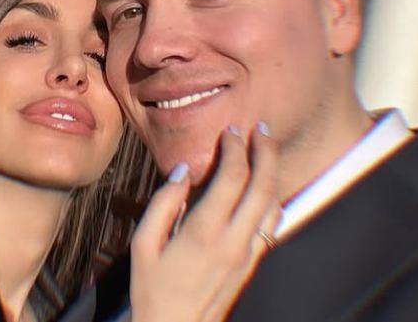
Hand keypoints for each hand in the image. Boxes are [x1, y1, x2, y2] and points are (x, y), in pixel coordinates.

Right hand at [129, 124, 280, 321]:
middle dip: (265, 151)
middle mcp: (233, 240)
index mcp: (203, 232)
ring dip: (274, 172)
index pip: (232, 178)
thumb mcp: (143, 244)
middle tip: (262, 128)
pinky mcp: (251, 264)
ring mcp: (247, 254)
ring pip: (273, 204)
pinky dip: (273, 197)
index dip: (235, 148)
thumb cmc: (153, 288)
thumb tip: (182, 170)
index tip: (232, 130)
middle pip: (263, 186)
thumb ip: (164, 203)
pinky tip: (266, 186)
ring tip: (267, 148)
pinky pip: (271, 225)